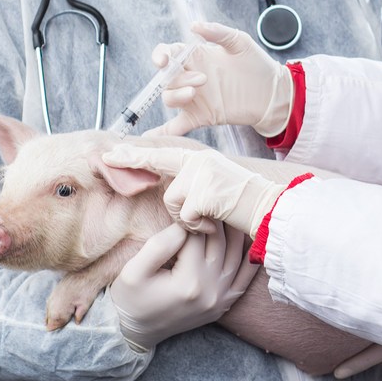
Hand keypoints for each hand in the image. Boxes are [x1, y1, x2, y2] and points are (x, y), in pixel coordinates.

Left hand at [103, 145, 286, 237]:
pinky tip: (215, 224)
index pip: (162, 153)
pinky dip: (198, 227)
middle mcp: (200, 160)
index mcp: (200, 159)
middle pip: (161, 172)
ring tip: (209, 219)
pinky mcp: (206, 192)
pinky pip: (185, 216)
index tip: (110, 153)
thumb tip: (167, 189)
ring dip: (187, 218)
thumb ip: (191, 182)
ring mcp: (203, 174)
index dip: (135, 155)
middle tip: (119, 164)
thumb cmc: (243, 205)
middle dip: (143, 172)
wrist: (271, 210)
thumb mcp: (215, 186)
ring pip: (172, 201)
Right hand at [109, 221, 256, 352]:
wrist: (136, 332)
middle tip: (208, 200)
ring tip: (224, 210)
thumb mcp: (133, 270)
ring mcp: (221, 298)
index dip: (190, 218)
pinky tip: (249, 236)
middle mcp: (211, 291)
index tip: (186, 207)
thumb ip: (159, 245)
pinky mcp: (225, 303)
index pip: (197, 236)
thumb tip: (186, 224)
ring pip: (237, 254)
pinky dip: (249, 255)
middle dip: (214, 218)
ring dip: (233, 230)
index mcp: (189, 282)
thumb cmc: (130, 298)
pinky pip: (246, 276)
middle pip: (220, 241)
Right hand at [148, 22, 292, 136]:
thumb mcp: (239, 42)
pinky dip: (163, 133)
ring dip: (176, 95)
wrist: (273, 92)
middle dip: (177, 77)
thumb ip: (217, 32)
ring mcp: (194, 98)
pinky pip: (176, 126)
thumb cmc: (257, 64)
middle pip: (167, 77)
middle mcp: (190, 77)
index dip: (160, 55)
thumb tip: (194, 25)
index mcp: (196, 57)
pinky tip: (151, 137)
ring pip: (169, 98)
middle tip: (202, 79)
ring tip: (195, 92)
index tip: (163, 61)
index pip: (168, 53)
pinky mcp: (201, 116)